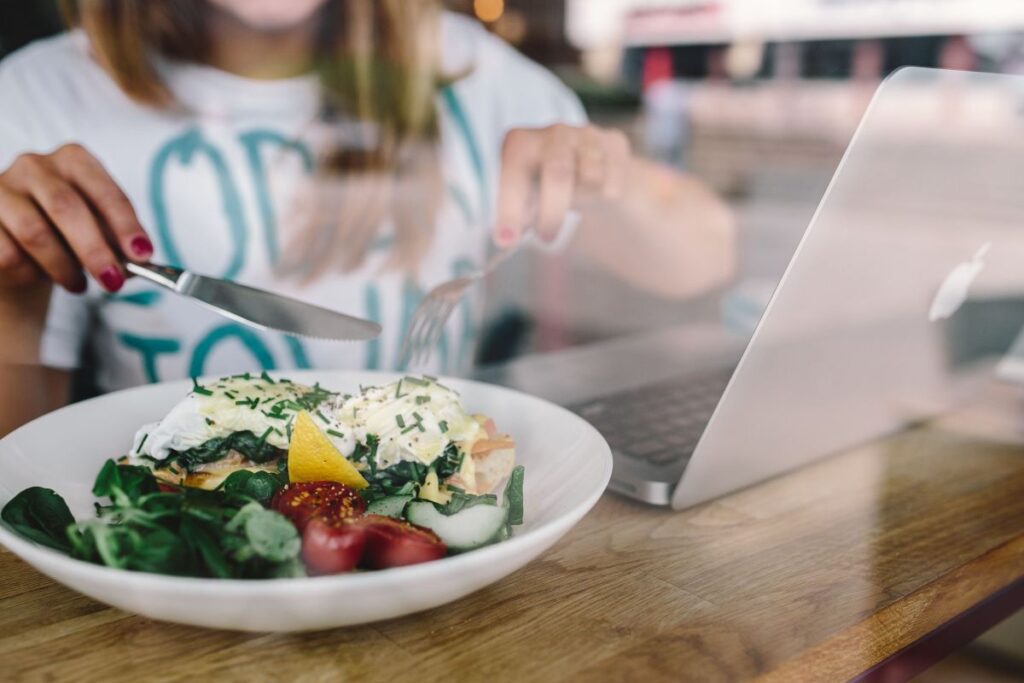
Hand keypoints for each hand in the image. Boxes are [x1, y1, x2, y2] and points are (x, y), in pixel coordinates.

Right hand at [0, 143, 151, 293]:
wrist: (16, 244)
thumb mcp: (97, 230)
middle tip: (113, 281)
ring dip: (63, 268)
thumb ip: (118, 241)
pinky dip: (30, 274)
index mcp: (73, 160)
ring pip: (35, 233)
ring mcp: (1, 189)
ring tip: (78, 284)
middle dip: (94, 250)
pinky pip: (7, 254)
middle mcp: (34, 166)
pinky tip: (38, 275)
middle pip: (66, 207)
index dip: (124, 223)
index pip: (102, 190)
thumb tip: (138, 259)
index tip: (142, 254)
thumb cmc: (66, 233)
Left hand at [495, 124, 630, 246]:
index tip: (507, 240)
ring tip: (574, 204)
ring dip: (582, 201)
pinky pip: (613, 183)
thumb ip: (515, 215)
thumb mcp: (522, 197)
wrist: (583, 163)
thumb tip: (506, 240)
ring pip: (591, 178)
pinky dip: (603, 197)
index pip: (514, 172)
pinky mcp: (614, 143)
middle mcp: (554, 133)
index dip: (510, 208)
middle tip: (546, 238)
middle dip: (552, 213)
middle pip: (558, 173)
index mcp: (520, 142)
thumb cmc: (542, 184)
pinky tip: (594, 193)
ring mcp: (587, 135)